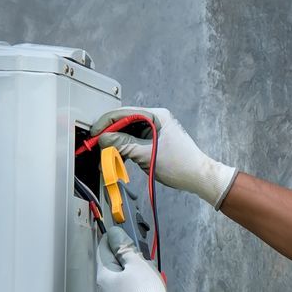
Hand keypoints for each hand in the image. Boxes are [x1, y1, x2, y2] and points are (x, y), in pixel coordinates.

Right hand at [95, 106, 237, 208]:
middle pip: (123, 123)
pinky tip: (116, 158)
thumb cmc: (182, 164)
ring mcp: (153, 130)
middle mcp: (154, 119)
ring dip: (115, 145)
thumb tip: (104, 139)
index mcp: (156, 115)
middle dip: (109, 136)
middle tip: (96, 147)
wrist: (198, 177)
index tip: (94, 135)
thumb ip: (123, 145)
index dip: (106, 123)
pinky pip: (132, 142)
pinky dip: (123, 150)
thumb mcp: (147, 154)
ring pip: (126, 133)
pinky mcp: (152, 141)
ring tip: (105, 156)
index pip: (123, 113)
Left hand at [96, 231, 181, 291]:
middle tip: (141, 256)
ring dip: (132, 271)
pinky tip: (148, 287)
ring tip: (148, 272)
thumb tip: (114, 234)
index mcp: (103, 275)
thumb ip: (125, 247)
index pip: (102, 249)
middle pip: (111, 264)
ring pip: (120, 278)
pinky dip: (135, 284)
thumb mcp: (137, 264)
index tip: (124, 234)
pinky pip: (126, 290)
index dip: (113, 238)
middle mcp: (103, 289)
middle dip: (126, 256)